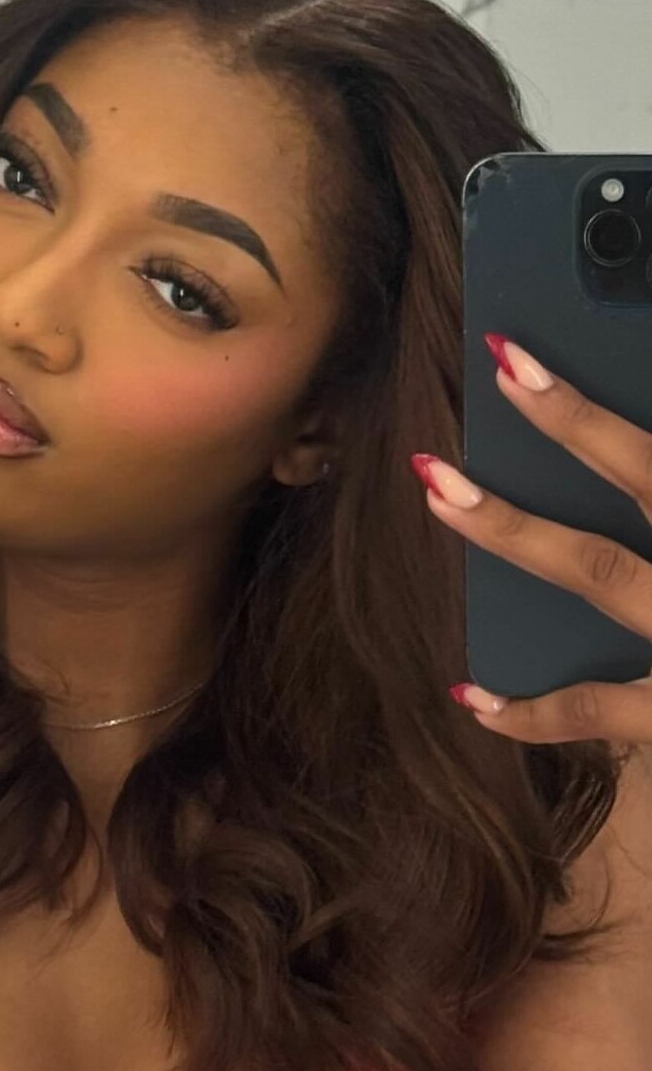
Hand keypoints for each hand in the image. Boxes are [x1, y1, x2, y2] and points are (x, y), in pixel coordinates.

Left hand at [411, 333, 651, 746]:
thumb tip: (625, 457)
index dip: (585, 413)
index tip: (518, 358)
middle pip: (642, 483)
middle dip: (561, 432)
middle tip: (488, 382)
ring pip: (601, 573)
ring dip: (514, 532)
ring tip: (438, 495)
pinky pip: (597, 713)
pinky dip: (530, 711)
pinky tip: (470, 693)